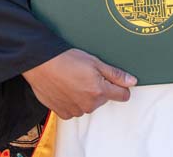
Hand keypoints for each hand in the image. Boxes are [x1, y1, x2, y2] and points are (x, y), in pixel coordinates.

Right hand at [22, 49, 136, 119]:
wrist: (41, 64)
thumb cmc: (66, 59)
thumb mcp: (95, 62)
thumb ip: (115, 74)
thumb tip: (132, 82)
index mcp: (99, 91)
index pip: (122, 95)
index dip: (119, 86)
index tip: (112, 79)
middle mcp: (89, 105)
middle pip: (104, 99)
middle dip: (99, 88)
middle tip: (87, 74)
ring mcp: (76, 110)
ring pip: (89, 104)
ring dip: (85, 95)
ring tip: (73, 79)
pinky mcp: (63, 113)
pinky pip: (75, 109)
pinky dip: (72, 100)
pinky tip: (66, 87)